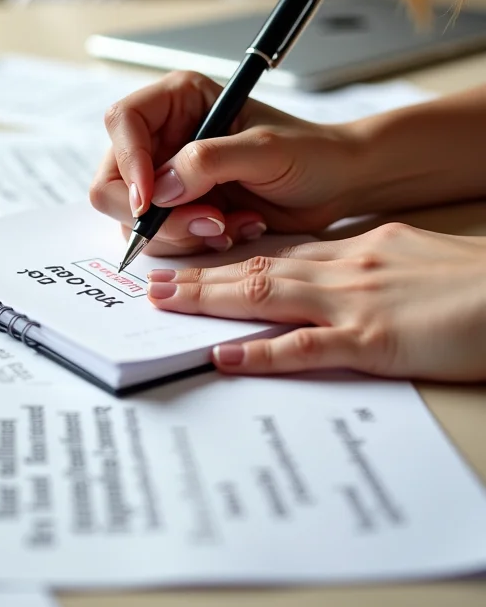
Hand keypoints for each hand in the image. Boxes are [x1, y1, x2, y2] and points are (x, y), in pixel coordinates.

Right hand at [90, 71, 359, 255]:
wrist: (335, 185)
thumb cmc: (310, 153)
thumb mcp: (264, 149)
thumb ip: (207, 162)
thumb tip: (159, 191)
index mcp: (178, 102)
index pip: (122, 122)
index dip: (128, 162)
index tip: (150, 200)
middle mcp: (164, 138)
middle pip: (114, 180)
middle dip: (158, 213)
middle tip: (208, 223)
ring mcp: (168, 178)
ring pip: (134, 218)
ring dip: (183, 232)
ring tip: (232, 225)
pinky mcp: (179, 211)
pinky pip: (161, 239)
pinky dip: (195, 243)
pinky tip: (233, 230)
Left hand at [146, 223, 485, 381]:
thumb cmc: (477, 280)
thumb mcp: (413, 258)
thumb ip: (367, 266)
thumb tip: (334, 277)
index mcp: (356, 251)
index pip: (277, 251)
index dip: (228, 258)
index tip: (192, 261)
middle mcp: (345, 270)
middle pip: (257, 267)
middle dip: (200, 274)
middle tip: (153, 278)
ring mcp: (355, 303)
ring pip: (265, 294)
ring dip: (208, 298)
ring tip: (164, 301)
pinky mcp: (375, 340)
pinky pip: (306, 348)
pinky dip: (261, 352)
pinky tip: (225, 355)